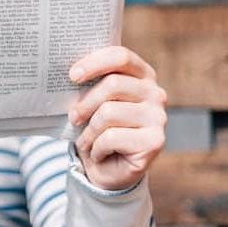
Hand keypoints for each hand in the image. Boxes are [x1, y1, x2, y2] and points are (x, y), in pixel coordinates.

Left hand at [68, 46, 166, 190]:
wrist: (107, 169)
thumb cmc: (96, 128)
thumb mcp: (91, 102)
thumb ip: (89, 84)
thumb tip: (70, 73)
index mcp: (141, 75)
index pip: (121, 57)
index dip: (95, 63)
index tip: (72, 76)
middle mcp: (155, 93)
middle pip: (113, 84)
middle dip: (85, 103)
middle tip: (73, 117)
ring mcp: (158, 117)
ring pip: (109, 112)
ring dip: (89, 131)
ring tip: (86, 140)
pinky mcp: (155, 141)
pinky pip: (112, 137)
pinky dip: (96, 147)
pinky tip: (98, 153)